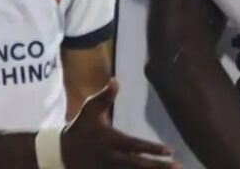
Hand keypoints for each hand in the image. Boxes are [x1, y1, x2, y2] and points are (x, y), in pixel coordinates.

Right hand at [62, 79, 179, 167]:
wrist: (61, 153)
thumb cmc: (80, 128)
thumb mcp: (90, 110)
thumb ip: (105, 97)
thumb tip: (115, 80)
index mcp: (111, 141)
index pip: (135, 146)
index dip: (152, 149)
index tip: (169, 150)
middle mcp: (112, 158)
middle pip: (138, 165)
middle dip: (158, 167)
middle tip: (178, 167)